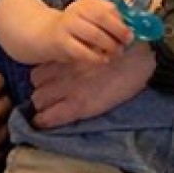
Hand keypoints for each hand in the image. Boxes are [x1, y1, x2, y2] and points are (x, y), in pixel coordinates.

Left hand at [30, 41, 154, 128]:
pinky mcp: (79, 105)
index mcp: (67, 57)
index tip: (48, 87)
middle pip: (35, 85)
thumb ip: (77, 57)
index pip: (38, 72)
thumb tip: (71, 65)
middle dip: (41, 92)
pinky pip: (50, 116)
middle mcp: (62, 71)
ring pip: (38, 99)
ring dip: (43, 106)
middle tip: (52, 99)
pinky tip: (44, 123)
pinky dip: (44, 121)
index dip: (42, 81)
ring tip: (52, 110)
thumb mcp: (93, 49)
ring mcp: (69, 88)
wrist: (138, 58)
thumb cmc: (122, 52)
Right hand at [52, 0, 131, 62]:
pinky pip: (82, 51)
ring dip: (109, 45)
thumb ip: (107, 23)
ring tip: (116, 52)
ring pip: (94, 34)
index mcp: (86, 4)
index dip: (122, 21)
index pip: (108, 7)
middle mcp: (76, 11)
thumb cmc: (74, 30)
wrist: (45, 34)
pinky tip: (102, 60)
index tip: (130, 33)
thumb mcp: (88, 20)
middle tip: (126, 43)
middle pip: (102, 17)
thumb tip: (129, 33)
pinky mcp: (61, 42)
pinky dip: (96, 57)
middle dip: (119, 31)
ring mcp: (68, 25)